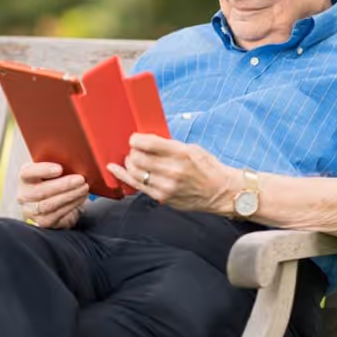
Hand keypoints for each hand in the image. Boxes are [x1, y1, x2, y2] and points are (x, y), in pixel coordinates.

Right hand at [17, 162, 88, 228]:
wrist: (57, 201)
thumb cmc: (56, 180)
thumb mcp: (54, 170)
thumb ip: (59, 164)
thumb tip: (75, 159)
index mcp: (25, 177)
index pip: (27, 172)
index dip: (42, 170)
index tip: (59, 169)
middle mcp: (24, 195)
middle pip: (40, 191)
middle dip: (63, 185)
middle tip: (80, 179)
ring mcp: (32, 210)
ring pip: (49, 204)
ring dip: (70, 195)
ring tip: (84, 188)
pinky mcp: (43, 222)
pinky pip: (57, 214)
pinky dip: (71, 205)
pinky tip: (81, 197)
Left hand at [107, 133, 238, 214]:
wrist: (221, 192)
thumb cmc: (208, 168)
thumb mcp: (192, 149)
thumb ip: (169, 146)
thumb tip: (148, 142)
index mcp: (180, 154)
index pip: (148, 143)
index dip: (136, 139)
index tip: (135, 138)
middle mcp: (172, 171)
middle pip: (137, 157)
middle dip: (132, 151)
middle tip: (136, 149)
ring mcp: (166, 187)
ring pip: (134, 172)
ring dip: (129, 162)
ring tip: (133, 159)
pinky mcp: (162, 198)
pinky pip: (136, 186)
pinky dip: (124, 176)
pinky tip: (115, 169)